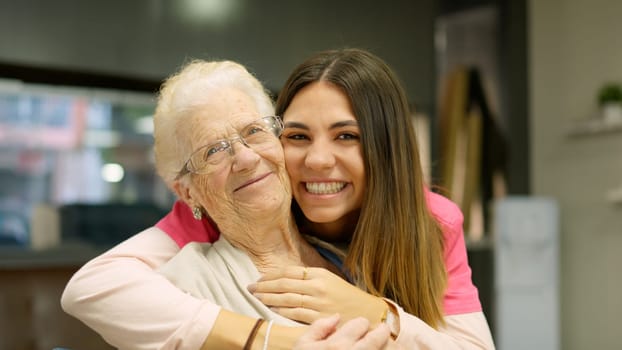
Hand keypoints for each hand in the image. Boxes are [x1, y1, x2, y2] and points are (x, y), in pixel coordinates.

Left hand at [248, 266, 386, 325]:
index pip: (289, 271)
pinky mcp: (319, 317)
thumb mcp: (330, 280)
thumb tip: (286, 279)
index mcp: (319, 273)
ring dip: (268, 298)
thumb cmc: (347, 297)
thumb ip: (310, 278)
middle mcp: (318, 286)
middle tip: (250, 287)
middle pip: (284, 284)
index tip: (259, 277)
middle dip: (264, 286)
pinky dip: (281, 311)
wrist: (369, 313)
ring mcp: (318, 302)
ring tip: (256, 298)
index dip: (271, 274)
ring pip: (287, 298)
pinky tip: (271, 310)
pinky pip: (295, 313)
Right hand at [293, 314, 393, 349]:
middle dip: (381, 332)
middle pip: (380, 337)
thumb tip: (336, 318)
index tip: (360, 328)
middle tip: (381, 332)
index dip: (361, 324)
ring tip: (382, 345)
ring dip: (385, 346)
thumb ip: (318, 328)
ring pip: (386, 349)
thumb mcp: (302, 346)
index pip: (361, 324)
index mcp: (337, 345)